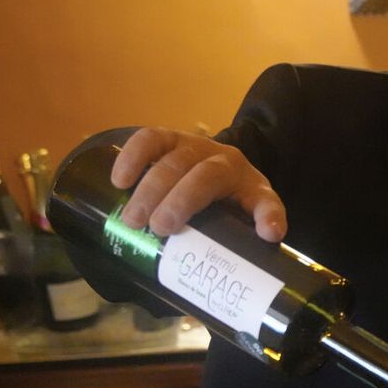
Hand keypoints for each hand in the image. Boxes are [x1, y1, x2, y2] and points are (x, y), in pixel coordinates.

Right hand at [111, 126, 287, 241]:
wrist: (219, 169)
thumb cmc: (229, 205)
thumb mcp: (244, 221)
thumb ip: (244, 238)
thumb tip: (255, 249)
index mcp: (253, 187)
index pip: (264, 201)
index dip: (268, 216)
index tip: (268, 233)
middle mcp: (227, 162)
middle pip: (206, 176)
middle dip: (180, 202)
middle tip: (157, 229)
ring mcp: (198, 146)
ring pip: (175, 158)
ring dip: (151, 188)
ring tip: (132, 218)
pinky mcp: (171, 138)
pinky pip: (151, 139)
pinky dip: (133, 157)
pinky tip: (119, 180)